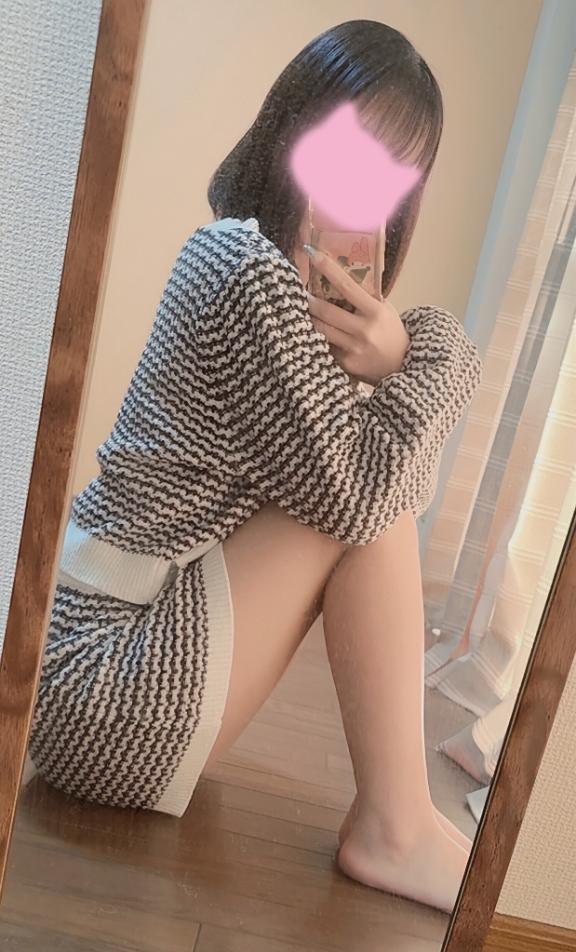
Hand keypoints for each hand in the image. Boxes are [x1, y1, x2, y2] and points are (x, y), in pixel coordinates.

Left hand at [304, 246, 409, 385]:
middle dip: (310, 302)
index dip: (328, 269)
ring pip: (322, 331)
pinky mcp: (347, 365)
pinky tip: (317, 336)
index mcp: (375, 312)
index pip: (347, 287)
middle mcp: (364, 331)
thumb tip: (339, 275)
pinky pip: (327, 348)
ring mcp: (354, 349)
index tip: (312, 254)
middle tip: (300, 294)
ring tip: (304, 312)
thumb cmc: (390, 330)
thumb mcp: (384, 309)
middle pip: (327, 312)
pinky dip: (320, 340)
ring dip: (310, 320)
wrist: (402, 363)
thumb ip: (365, 296)